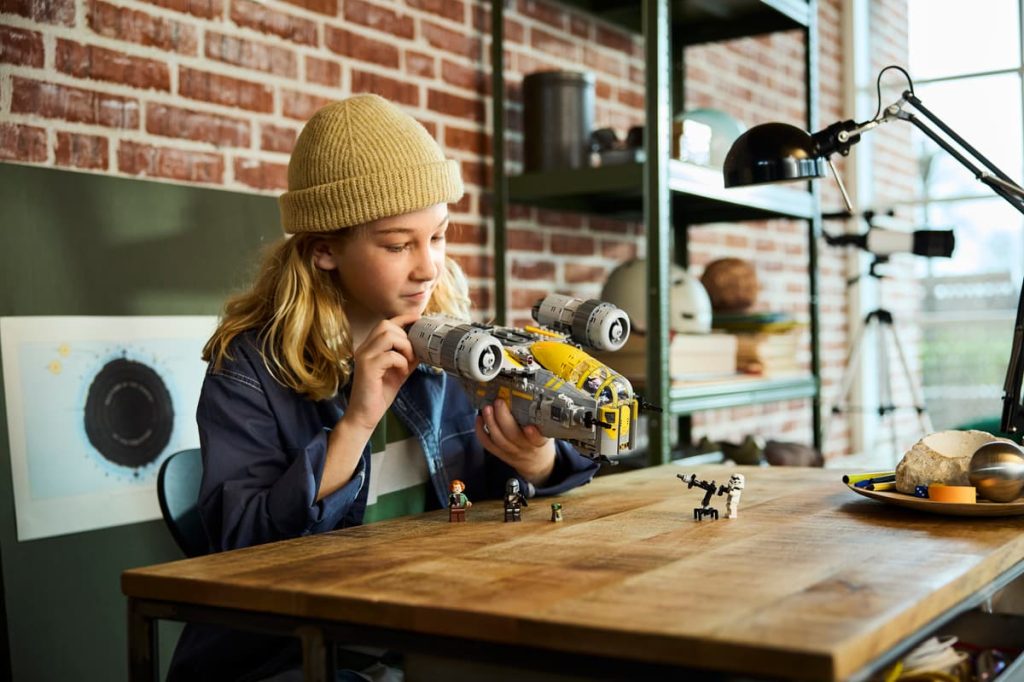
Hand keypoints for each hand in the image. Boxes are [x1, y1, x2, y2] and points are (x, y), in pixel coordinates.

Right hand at [345, 313, 420, 431]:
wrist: (364, 415)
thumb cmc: (379, 394)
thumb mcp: (399, 372)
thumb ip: (408, 358)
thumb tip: (424, 347)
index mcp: (370, 347)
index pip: (385, 323)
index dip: (403, 318)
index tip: (419, 318)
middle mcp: (364, 348)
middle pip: (386, 325)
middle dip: (405, 335)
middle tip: (412, 353)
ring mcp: (364, 356)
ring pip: (388, 335)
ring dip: (404, 347)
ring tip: (408, 361)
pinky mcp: (367, 368)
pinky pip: (390, 355)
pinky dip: (401, 362)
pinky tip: (402, 372)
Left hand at [476, 399, 555, 485]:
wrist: (537, 463)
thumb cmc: (540, 440)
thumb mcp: (548, 430)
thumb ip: (543, 418)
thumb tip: (536, 395)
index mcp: (540, 442)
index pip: (538, 440)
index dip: (533, 435)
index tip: (529, 426)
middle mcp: (525, 448)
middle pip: (513, 436)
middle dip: (503, 418)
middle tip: (499, 402)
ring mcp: (511, 451)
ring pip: (498, 439)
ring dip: (490, 422)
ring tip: (487, 408)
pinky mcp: (500, 454)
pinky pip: (488, 444)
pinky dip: (481, 431)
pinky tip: (479, 419)